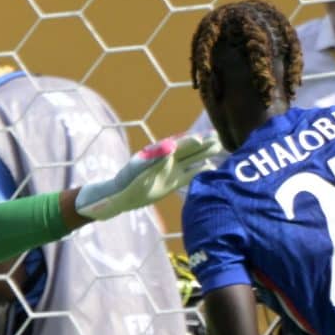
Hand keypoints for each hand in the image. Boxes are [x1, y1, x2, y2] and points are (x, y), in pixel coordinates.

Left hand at [74, 135, 222, 222]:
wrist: (114, 198)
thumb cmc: (117, 190)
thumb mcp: (129, 178)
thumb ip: (143, 166)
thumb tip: (162, 151)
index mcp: (153, 158)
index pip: (173, 148)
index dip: (186, 144)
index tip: (200, 139)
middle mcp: (162, 162)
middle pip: (185, 150)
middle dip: (201, 143)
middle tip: (217, 136)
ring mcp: (168, 172)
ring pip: (190, 160)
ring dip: (204, 153)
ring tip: (220, 144)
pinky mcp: (171, 183)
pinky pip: (188, 175)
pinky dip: (200, 171)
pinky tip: (213, 167)